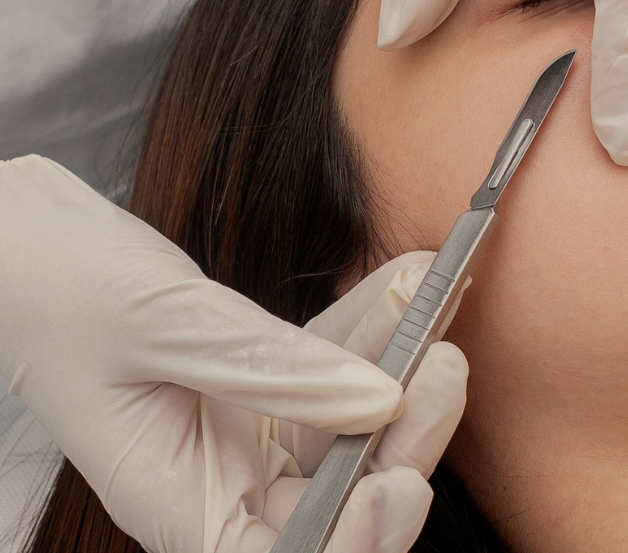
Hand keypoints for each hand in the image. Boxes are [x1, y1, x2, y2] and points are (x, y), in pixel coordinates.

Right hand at [0, 155, 466, 551]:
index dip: (351, 541)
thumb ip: (270, 366)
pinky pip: (333, 362)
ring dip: (399, 361)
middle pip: (337, 491)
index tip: (401, 484)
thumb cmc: (61, 291)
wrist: (35, 244)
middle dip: (403, 436)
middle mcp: (224, 479)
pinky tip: (410, 281)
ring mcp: (252, 428)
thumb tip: (375, 397)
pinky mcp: (268, 381)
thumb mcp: (166, 326)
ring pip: (350, 420)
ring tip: (439, 296)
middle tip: (446, 366)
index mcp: (179, 500)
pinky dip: (371, 324)